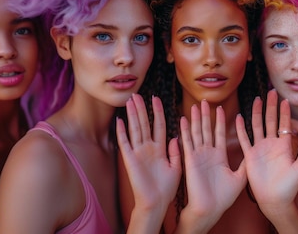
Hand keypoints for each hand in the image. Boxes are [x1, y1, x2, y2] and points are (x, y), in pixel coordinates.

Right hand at [116, 94, 181, 213]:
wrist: (156, 203)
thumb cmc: (167, 189)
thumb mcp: (176, 167)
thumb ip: (176, 152)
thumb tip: (177, 137)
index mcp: (160, 149)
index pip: (158, 125)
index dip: (158, 112)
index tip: (156, 98)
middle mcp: (148, 148)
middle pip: (144, 123)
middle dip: (142, 108)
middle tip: (137, 94)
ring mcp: (138, 153)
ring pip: (135, 129)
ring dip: (132, 115)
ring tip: (130, 101)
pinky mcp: (130, 160)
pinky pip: (125, 143)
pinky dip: (122, 132)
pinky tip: (120, 121)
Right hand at [177, 100, 246, 229]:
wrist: (211, 209)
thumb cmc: (224, 197)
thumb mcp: (240, 177)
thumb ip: (245, 163)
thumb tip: (255, 152)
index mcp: (219, 156)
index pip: (219, 134)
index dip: (219, 121)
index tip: (220, 108)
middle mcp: (208, 153)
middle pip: (206, 129)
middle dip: (206, 115)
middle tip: (204, 100)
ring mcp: (198, 155)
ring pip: (197, 132)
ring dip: (196, 119)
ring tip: (195, 105)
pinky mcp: (190, 160)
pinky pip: (187, 142)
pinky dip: (185, 130)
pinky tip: (184, 119)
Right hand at [236, 90, 297, 215]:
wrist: (275, 201)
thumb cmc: (290, 187)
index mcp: (284, 146)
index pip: (284, 125)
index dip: (285, 113)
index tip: (285, 100)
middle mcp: (271, 145)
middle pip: (270, 121)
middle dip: (271, 106)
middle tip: (271, 92)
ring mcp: (260, 149)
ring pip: (257, 126)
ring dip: (257, 113)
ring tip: (257, 99)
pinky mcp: (249, 156)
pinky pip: (244, 140)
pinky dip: (241, 129)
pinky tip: (239, 117)